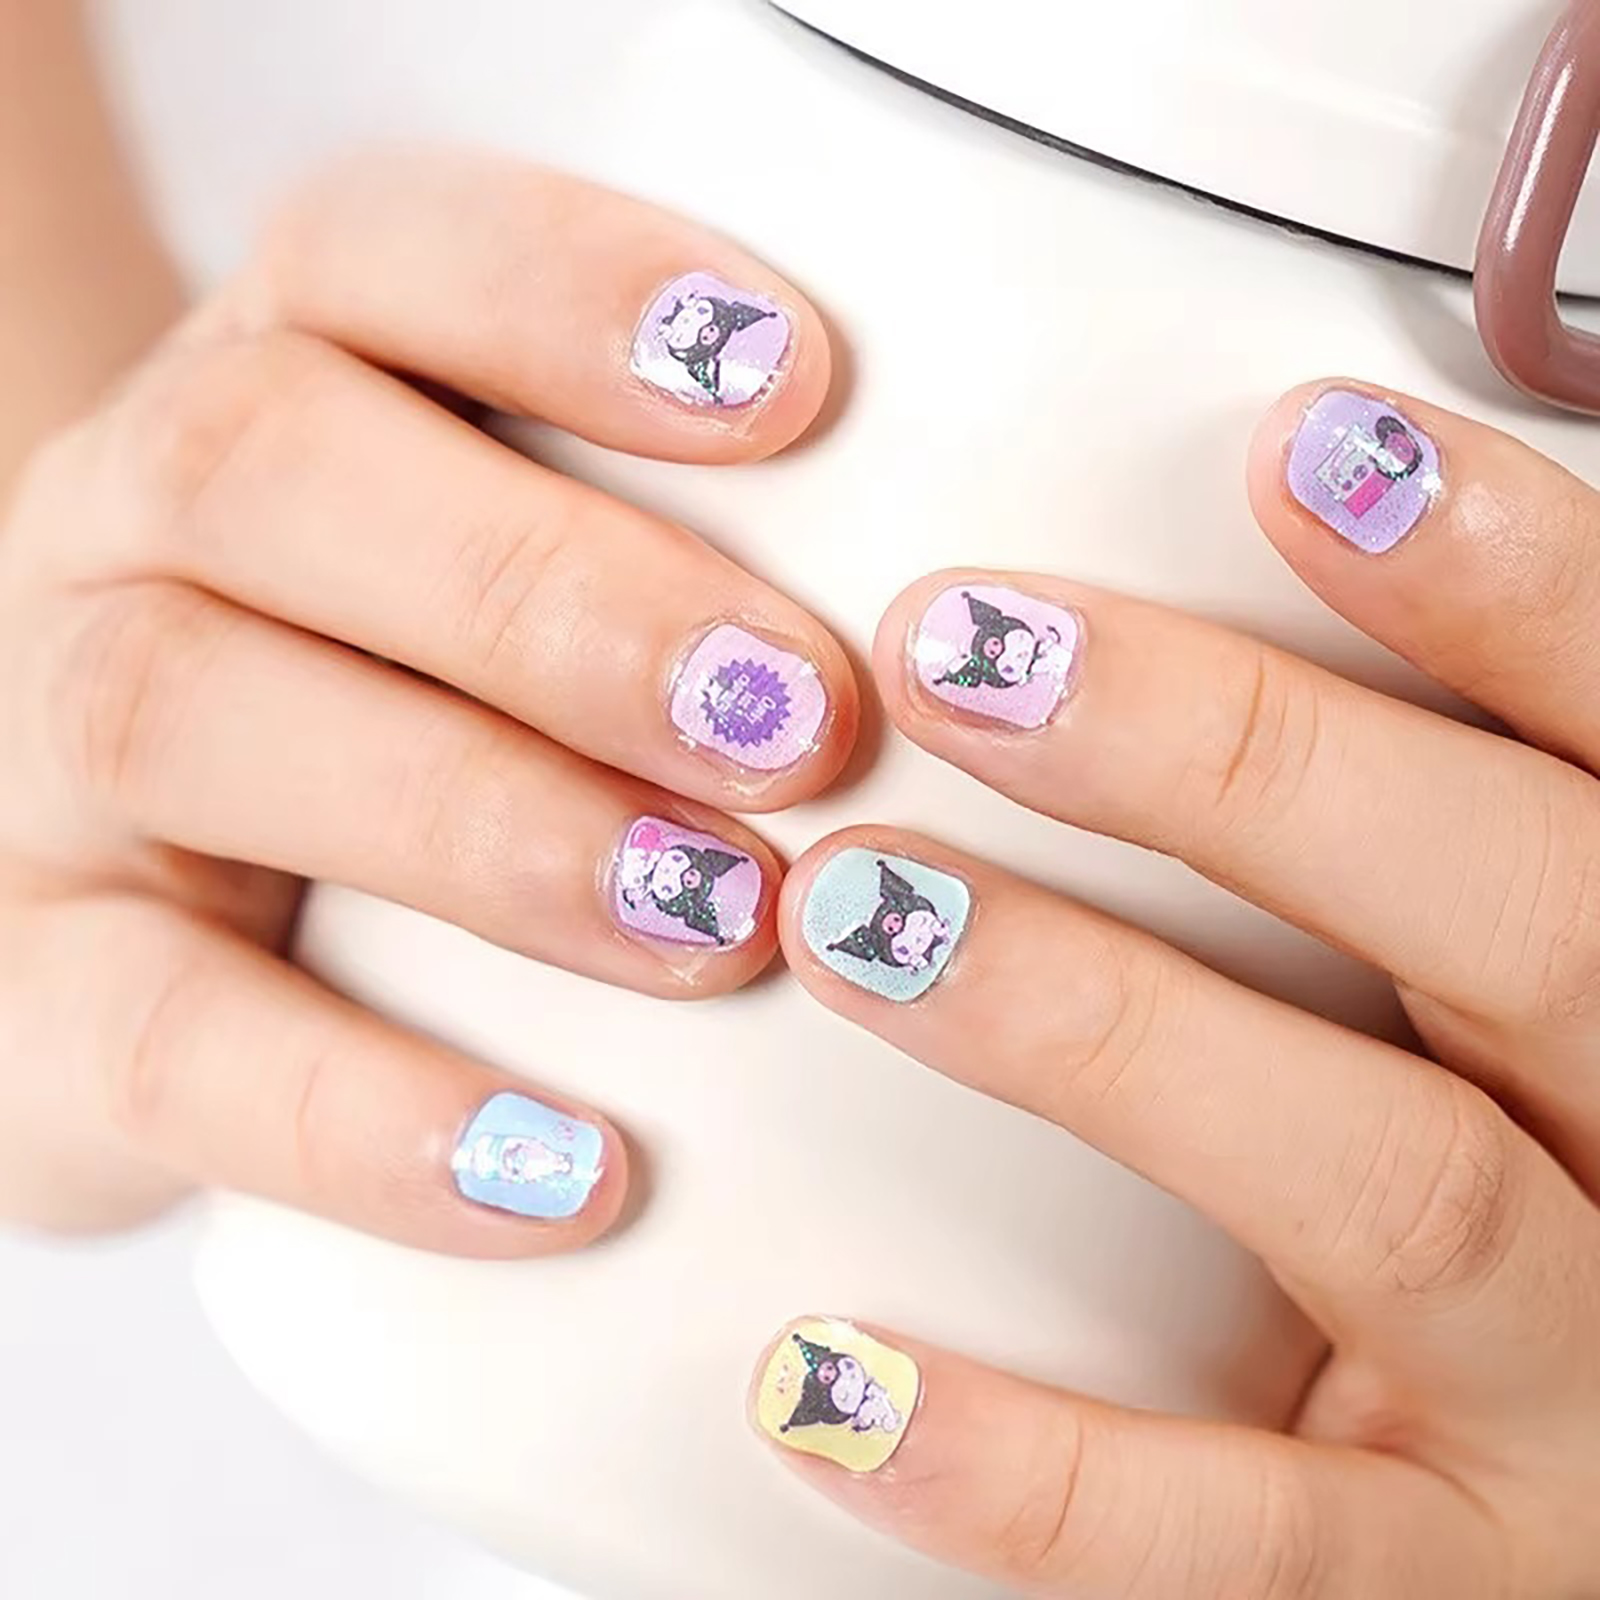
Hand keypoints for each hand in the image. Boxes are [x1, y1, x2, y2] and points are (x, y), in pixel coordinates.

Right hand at [0, 150, 853, 1252]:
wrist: (178, 905)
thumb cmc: (429, 710)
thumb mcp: (531, 588)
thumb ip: (702, 550)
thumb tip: (991, 623)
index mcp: (282, 386)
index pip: (375, 253)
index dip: (566, 292)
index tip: (797, 388)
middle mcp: (134, 532)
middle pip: (269, 469)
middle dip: (550, 590)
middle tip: (796, 718)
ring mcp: (55, 758)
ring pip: (191, 719)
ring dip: (484, 824)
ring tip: (715, 922)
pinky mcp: (39, 993)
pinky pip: (151, 1043)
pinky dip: (364, 1113)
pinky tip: (567, 1172)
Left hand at [752, 383, 1599, 1594]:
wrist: (1565, 1517)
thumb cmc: (1527, 1195)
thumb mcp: (1519, 1007)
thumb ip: (1408, 848)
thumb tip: (1175, 648)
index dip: (1513, 583)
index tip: (1303, 448)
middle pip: (1530, 924)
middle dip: (1251, 766)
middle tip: (967, 648)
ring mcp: (1580, 1404)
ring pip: (1384, 1186)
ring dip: (1103, 1031)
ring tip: (857, 911)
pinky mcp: (1450, 1587)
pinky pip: (1239, 1542)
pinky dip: (1025, 1466)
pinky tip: (823, 1376)